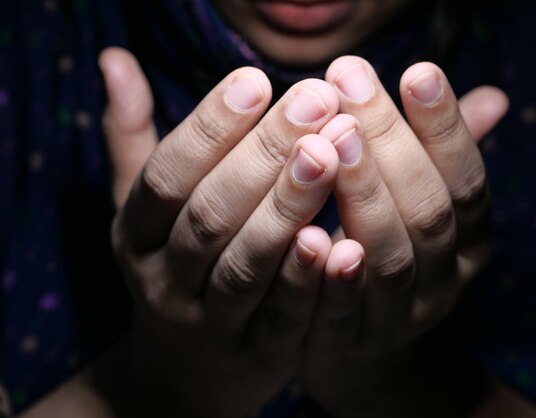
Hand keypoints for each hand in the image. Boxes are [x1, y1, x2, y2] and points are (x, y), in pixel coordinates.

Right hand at [100, 48, 341, 417]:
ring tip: (330, 152)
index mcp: (136, 234)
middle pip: (209, 214)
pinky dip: (305, 282)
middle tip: (315, 102)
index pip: (167, 175)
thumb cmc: (172, 266)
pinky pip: (280, 319)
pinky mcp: (254, 356)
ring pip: (245, 265)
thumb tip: (117, 60)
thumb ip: (132, 136)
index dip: (209, 127)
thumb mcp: (142, 210)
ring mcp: (207, 324)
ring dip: (286, 209)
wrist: (182, 374)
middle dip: (263, 156)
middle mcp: (164, 279)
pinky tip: (339, 241)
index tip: (256, 80)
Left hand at [299, 56, 508, 415]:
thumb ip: (445, 157)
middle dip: (390, 145)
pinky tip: (308, 233)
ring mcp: (400, 316)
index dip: (445, 128)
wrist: (361, 349)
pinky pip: (343, 312)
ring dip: (363, 198)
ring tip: (330, 141)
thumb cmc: (389, 253)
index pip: (466, 179)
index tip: (417, 71)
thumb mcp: (423, 208)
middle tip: (349, 85)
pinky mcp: (351, 343)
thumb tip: (492, 97)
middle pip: (428, 210)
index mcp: (467, 239)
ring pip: (391, 258)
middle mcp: (444, 278)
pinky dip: (330, 276)